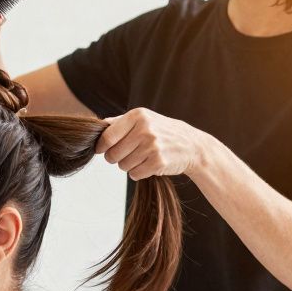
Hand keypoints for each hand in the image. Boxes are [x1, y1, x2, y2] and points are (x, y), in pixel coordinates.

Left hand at [96, 107, 211, 179]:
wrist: (193, 146)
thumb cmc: (163, 132)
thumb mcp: (144, 119)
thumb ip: (120, 122)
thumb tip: (98, 125)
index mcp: (137, 116)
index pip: (107, 137)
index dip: (101, 147)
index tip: (102, 150)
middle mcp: (145, 129)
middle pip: (112, 155)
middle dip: (116, 158)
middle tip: (127, 154)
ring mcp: (152, 146)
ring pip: (122, 166)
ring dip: (129, 165)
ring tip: (142, 157)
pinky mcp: (158, 162)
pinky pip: (134, 174)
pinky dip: (139, 172)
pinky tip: (149, 164)